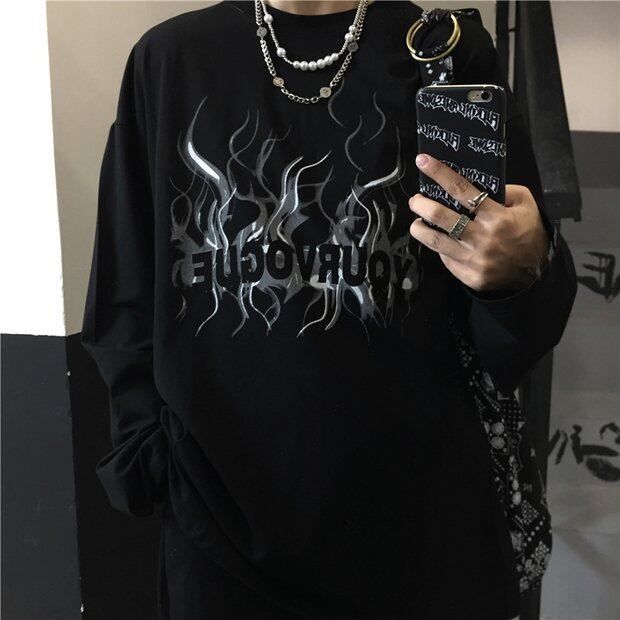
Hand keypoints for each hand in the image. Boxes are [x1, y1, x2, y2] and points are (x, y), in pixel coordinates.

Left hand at [408, 153, 549, 292]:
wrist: (535, 272)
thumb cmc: (528, 231)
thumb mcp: (526, 204)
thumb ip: (504, 191)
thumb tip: (474, 186)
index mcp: (497, 217)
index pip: (462, 190)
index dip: (439, 173)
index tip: (423, 161)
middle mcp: (483, 238)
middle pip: (440, 217)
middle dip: (421, 205)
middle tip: (415, 200)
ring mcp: (474, 259)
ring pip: (435, 242)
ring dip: (419, 229)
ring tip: (417, 222)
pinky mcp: (469, 276)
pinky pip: (446, 259)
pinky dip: (440, 248)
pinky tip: (440, 241)